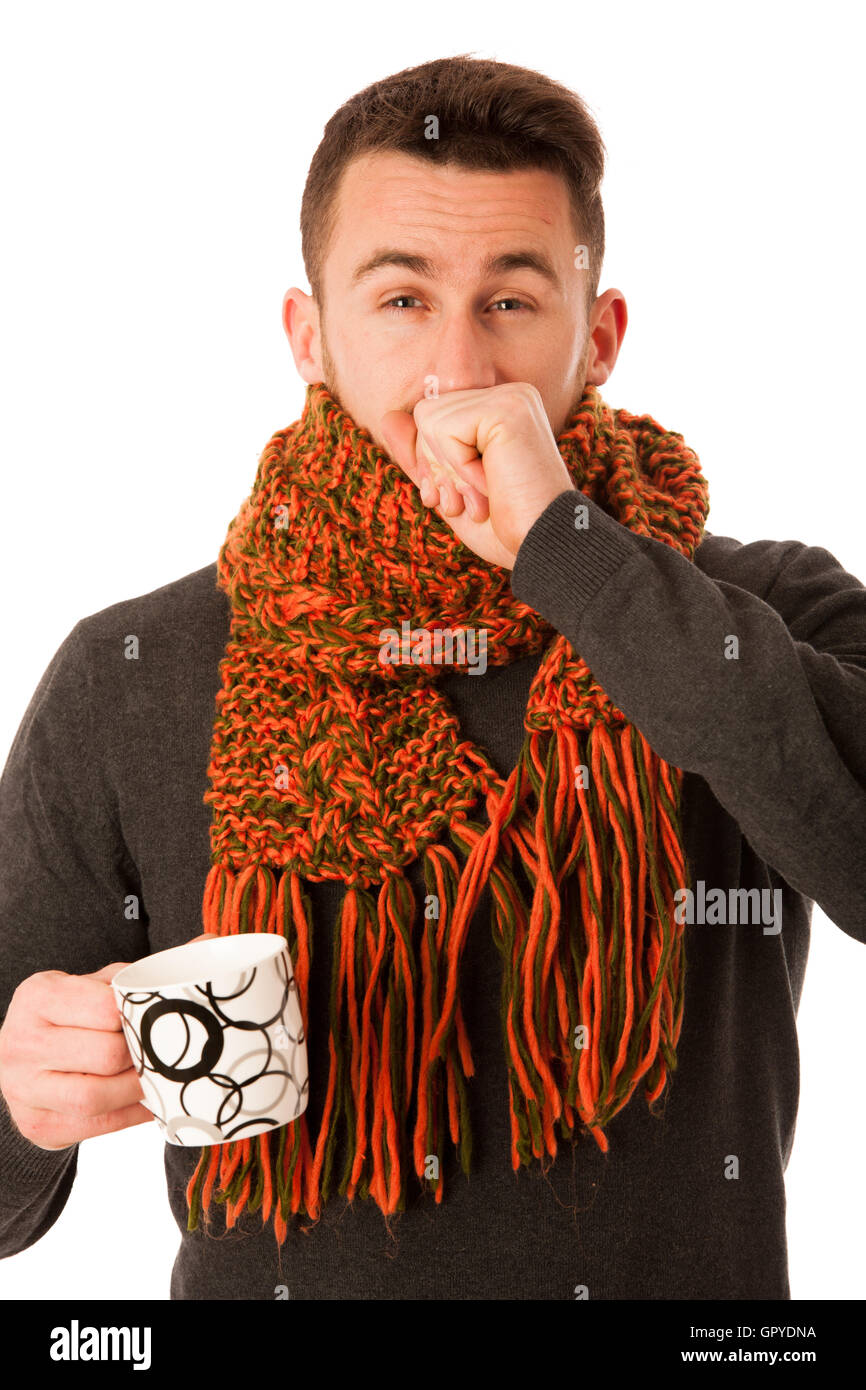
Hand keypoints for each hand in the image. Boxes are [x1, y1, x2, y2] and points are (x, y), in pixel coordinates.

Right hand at [0, 932, 217, 1150]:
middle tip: (167, 1053)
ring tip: (160, 1079)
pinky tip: (149, 1103)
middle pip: (104, 1055)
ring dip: (138, 1091)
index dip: (139, 1018)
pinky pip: (94, 1126)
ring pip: (95, 1096)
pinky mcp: (37, 1124)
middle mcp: (22, 1041)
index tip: (159, 1019)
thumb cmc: (72, 1016)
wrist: (22, 1060)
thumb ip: (142, 971)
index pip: (104, 1008)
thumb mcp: (95, 984)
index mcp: (39, 996)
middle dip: (143, 1056)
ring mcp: (24, 1088)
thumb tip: (210, 941)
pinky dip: (129, 1116)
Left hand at [380, 382, 575, 568]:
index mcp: (500, 410)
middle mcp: (509, 395)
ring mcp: (511, 397)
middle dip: (437, 469)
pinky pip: (442, 428)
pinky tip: (491, 484)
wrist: (544, 549)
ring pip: (428, 420)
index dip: (434, 465)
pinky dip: (458, 467)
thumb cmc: (505, 528)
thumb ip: (421, 456)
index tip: (466, 499)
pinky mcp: (507, 408)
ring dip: (449, 472)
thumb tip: (387, 417)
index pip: (431, 418)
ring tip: (484, 495)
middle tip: (474, 502)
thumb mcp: (451, 490)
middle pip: (425, 415)